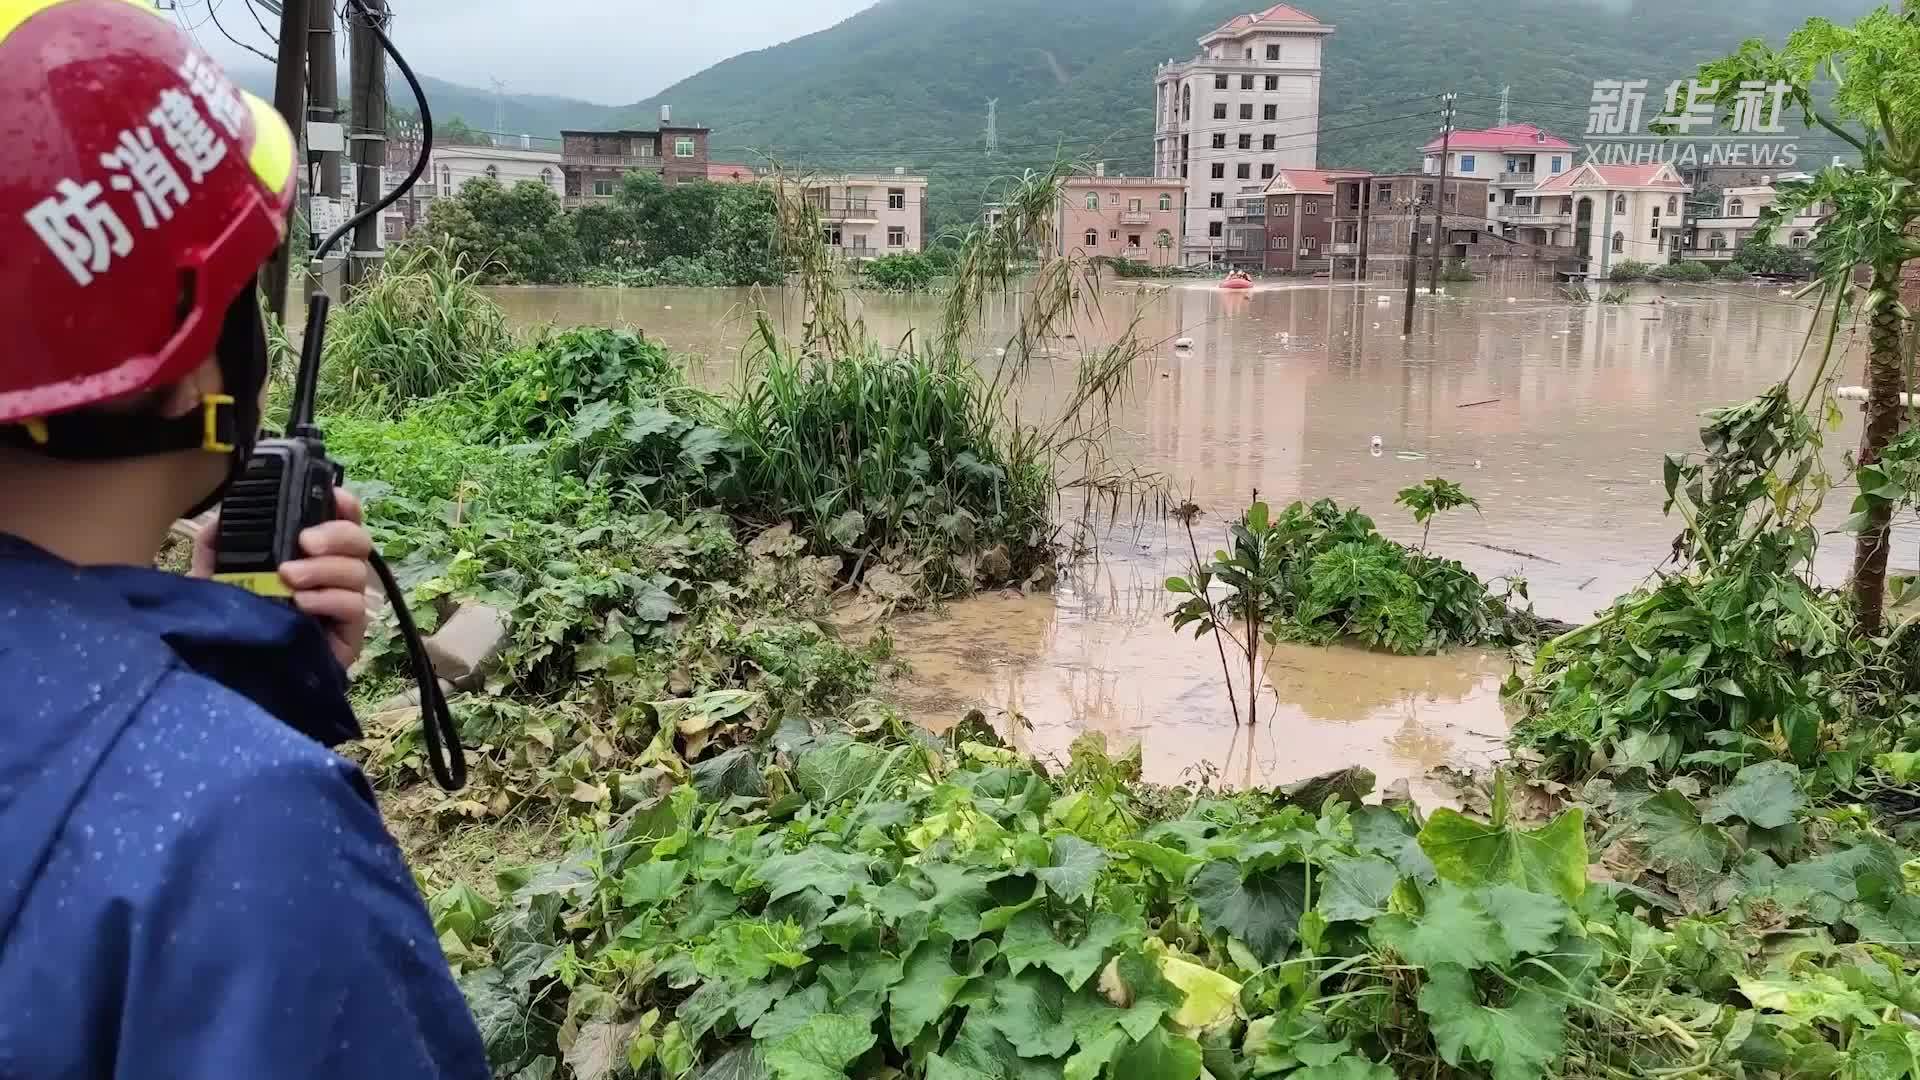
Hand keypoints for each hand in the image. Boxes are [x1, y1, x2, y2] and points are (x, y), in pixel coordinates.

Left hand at [193, 488, 373, 669]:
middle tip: (304, 542)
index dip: (344, 505)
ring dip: (325, 569)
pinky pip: (354, 607)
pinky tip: (303, 603)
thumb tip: (219, 519)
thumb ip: (217, 547)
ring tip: (289, 578)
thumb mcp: (215, 579)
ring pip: (357, 572)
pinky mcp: (350, 634)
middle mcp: (334, 574)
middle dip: (336, 535)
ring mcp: (345, 604)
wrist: (234, 676)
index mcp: (311, 555)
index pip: (342, 521)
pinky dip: (329, 599)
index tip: (334, 498)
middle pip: (359, 542)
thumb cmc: (234, 624)